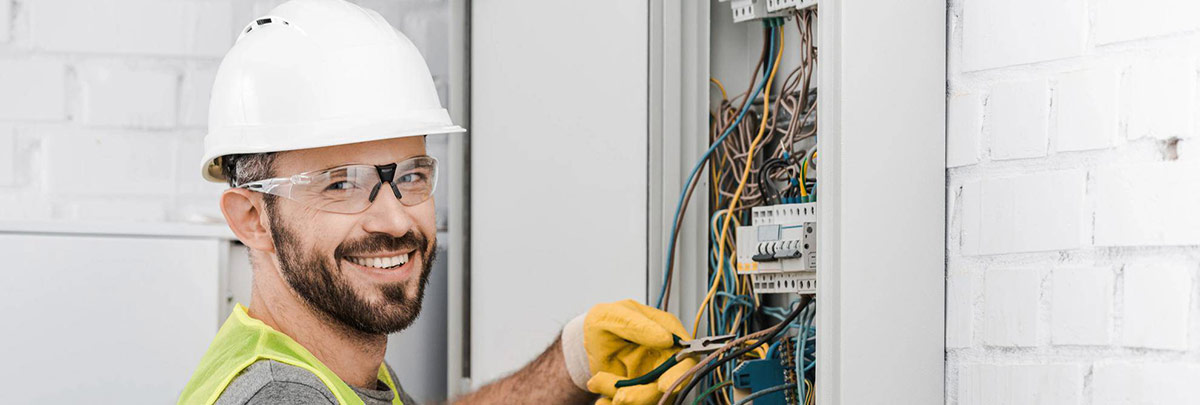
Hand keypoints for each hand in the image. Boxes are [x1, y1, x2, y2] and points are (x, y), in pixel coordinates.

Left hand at [561, 299, 696, 404]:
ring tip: (597, 382)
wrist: (590, 340)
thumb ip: (638, 325)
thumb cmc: (605, 321)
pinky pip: (633, 404)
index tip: (663, 385)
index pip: (686, 357)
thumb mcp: (613, 316)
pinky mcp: (640, 391)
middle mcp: (664, 357)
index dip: (679, 375)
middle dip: (644, 395)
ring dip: (621, 396)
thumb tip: (667, 338)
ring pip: (648, 399)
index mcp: (667, 332)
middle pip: (669, 385)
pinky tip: (601, 398)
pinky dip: (612, 403)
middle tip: (621, 397)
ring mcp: (654, 376)